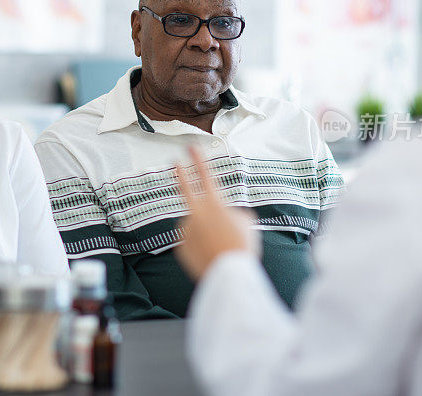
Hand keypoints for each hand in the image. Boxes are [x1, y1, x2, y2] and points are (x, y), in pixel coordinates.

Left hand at [175, 146, 259, 279]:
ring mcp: (186, 229)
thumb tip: (222, 216)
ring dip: (204, 230)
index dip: (198, 160)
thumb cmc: (241, 245)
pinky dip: (200, 245)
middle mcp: (196, 213)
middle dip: (181, 174)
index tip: (190, 148)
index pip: (205, 175)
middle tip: (176, 162)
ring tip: (219, 244)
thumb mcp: (246, 222)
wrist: (228, 273)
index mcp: (214, 203)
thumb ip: (231, 212)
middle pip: (185, 189)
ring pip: (195, 224)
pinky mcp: (181, 246)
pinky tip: (211, 254)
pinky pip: (192, 241)